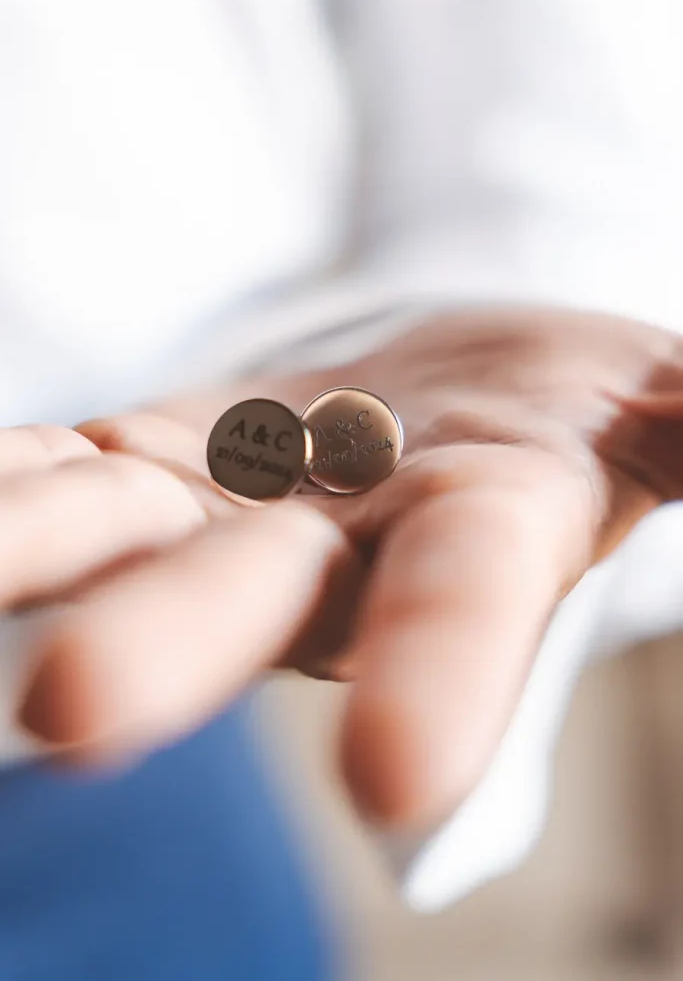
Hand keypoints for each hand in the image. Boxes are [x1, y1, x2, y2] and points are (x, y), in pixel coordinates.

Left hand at [9, 306, 682, 828]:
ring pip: (115, 536)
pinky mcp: (149, 461)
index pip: (469, 606)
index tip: (397, 780)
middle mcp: (338, 550)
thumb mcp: (652, 400)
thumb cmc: (568, 396)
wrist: (443, 387)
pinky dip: (3, 486)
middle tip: (77, 715)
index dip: (443, 675)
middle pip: (252, 597)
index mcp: (479, 531)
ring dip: (25, 552)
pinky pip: (55, 469)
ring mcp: (227, 509)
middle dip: (171, 647)